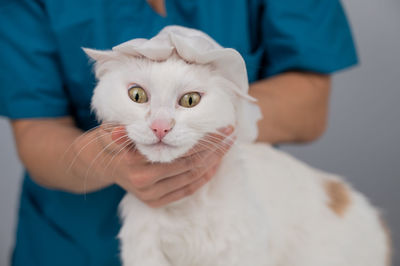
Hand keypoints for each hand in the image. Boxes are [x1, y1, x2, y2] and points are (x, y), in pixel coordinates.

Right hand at [97, 124, 234, 207]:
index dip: (204, 140)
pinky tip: (215, 164)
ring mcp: (150, 195)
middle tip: (230, 134)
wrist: (103, 164)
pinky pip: (186, 190)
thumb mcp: (114, 129)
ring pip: (191, 178)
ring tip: (227, 146)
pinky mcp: (155, 202)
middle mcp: (144, 182)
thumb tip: (141, 128)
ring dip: (213, 162)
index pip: (180, 151)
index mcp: (135, 162)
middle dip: (214, 149)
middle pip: (190, 165)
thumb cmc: (113, 140)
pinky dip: (203, 177)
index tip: (222, 128)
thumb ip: (126, 129)